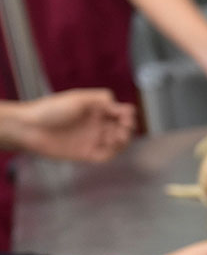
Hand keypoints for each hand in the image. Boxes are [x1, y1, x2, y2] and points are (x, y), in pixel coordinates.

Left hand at [15, 89, 135, 161]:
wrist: (31, 128)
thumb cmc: (51, 110)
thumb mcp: (78, 98)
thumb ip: (101, 99)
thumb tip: (119, 105)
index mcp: (96, 109)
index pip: (120, 111)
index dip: (127, 114)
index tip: (126, 116)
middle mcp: (97, 124)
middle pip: (122, 127)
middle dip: (127, 128)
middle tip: (124, 129)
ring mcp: (93, 139)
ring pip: (118, 143)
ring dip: (122, 141)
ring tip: (117, 138)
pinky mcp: (88, 153)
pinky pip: (106, 155)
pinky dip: (112, 152)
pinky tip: (109, 147)